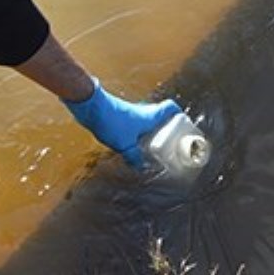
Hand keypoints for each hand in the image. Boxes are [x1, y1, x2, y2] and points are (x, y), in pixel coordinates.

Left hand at [64, 78, 182, 168]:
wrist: (91, 107)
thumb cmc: (112, 121)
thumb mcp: (125, 144)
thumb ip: (133, 157)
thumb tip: (140, 167)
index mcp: (150, 116)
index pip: (170, 108)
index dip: (178, 114)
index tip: (182, 123)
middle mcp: (143, 112)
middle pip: (160, 116)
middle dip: (165, 127)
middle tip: (168, 141)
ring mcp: (131, 113)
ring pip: (146, 120)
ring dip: (150, 131)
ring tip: (151, 145)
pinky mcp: (120, 115)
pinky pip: (134, 124)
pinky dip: (137, 132)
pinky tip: (132, 143)